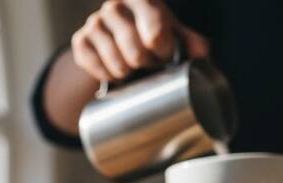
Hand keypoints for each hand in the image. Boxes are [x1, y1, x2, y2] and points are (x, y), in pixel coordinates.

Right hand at [71, 0, 209, 81]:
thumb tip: (203, 55)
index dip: (163, 50)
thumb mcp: (174, 33)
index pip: (155, 30)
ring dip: (126, 72)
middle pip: (135, 49)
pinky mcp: (80, 40)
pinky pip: (93, 66)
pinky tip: (114, 73)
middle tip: (148, 64)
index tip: (165, 55)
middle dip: (145, 64)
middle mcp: (115, 5)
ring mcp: (94, 22)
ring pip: (114, 61)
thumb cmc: (150, 33)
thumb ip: (192, 42)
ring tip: (132, 69)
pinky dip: (106, 74)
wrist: (117, 39)